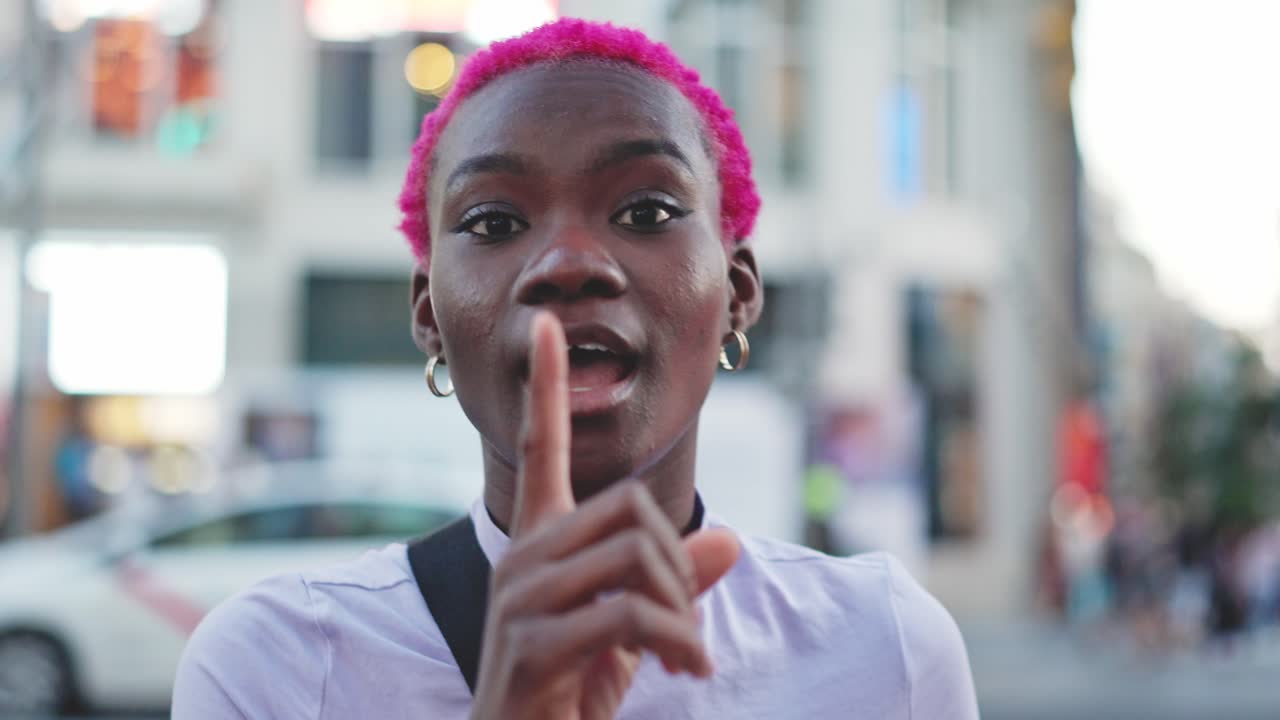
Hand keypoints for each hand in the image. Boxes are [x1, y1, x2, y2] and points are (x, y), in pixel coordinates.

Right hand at [469, 313, 739, 719]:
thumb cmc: (571, 690)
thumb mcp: (635, 632)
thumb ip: (675, 583)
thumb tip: (730, 539)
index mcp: (540, 543)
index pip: (539, 449)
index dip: (547, 389)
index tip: (546, 326)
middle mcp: (524, 557)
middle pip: (631, 508)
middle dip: (678, 566)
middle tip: (689, 626)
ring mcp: (522, 597)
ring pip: (635, 555)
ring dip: (682, 610)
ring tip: (688, 657)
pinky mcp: (533, 643)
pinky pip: (630, 614)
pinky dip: (678, 642)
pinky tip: (686, 669)